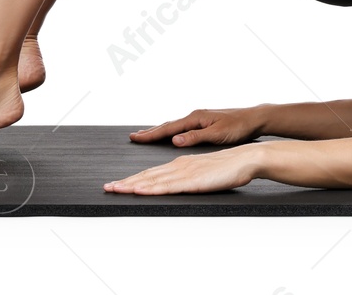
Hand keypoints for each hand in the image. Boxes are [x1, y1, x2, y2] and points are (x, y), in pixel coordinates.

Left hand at [104, 144, 262, 194]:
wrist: (245, 159)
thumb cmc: (227, 168)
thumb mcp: (202, 173)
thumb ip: (188, 177)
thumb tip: (175, 184)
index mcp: (179, 164)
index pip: (151, 173)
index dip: (132, 179)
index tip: (117, 184)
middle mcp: (178, 166)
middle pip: (146, 175)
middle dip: (125, 182)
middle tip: (107, 187)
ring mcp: (184, 173)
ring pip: (152, 180)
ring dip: (132, 185)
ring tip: (115, 189)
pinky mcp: (192, 181)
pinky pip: (168, 186)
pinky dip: (151, 188)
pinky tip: (140, 191)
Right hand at [128, 105, 267, 146]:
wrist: (255, 119)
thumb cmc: (239, 127)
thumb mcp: (218, 134)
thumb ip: (196, 137)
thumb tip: (175, 140)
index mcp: (196, 118)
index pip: (169, 128)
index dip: (151, 134)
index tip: (136, 138)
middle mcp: (195, 116)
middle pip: (168, 125)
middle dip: (150, 132)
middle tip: (133, 137)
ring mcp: (199, 119)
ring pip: (174, 126)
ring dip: (159, 131)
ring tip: (146, 135)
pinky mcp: (204, 123)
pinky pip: (182, 128)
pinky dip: (170, 131)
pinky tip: (169, 135)